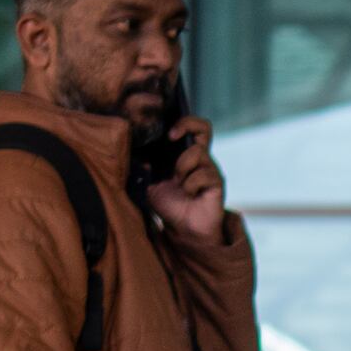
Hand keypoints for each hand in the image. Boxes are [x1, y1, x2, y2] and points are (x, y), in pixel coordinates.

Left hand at [138, 114, 227, 242]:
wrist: (182, 229)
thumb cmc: (169, 204)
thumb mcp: (149, 183)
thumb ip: (143, 168)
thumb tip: (134, 153)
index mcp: (187, 154)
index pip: (193, 127)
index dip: (184, 122)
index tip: (168, 133)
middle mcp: (202, 159)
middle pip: (205, 127)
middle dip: (187, 126)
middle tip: (172, 137)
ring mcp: (211, 170)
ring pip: (197, 153)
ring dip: (182, 167)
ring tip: (178, 183)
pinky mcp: (217, 183)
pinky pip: (203, 175)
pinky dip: (190, 185)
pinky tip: (189, 194)